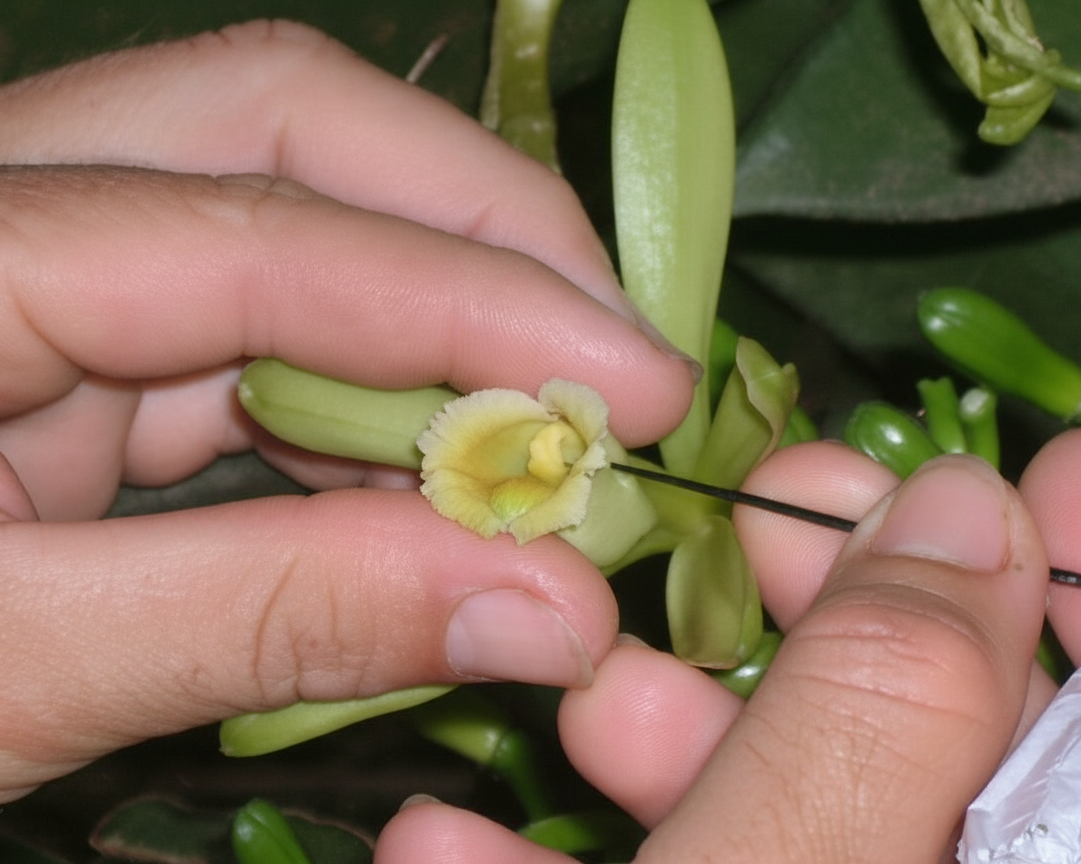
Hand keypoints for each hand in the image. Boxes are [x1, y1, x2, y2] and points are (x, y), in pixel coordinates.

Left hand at [0, 21, 694, 801]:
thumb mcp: (3, 675)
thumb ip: (276, 619)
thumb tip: (542, 609)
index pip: (264, 228)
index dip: (483, 302)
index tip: (644, 387)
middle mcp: (2, 209)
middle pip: (287, 127)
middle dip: (480, 233)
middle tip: (611, 364)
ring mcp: (40, 266)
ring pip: (290, 219)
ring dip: (442, 324)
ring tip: (548, 435)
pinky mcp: (71, 342)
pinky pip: (260, 326)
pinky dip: (375, 394)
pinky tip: (439, 471)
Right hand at [378, 429, 1080, 862]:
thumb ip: (881, 720)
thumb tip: (957, 513)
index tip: (1067, 465)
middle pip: (970, 740)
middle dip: (859, 609)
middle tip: (775, 504)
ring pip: (809, 809)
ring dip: (683, 734)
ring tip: (580, 679)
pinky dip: (583, 863)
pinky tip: (456, 844)